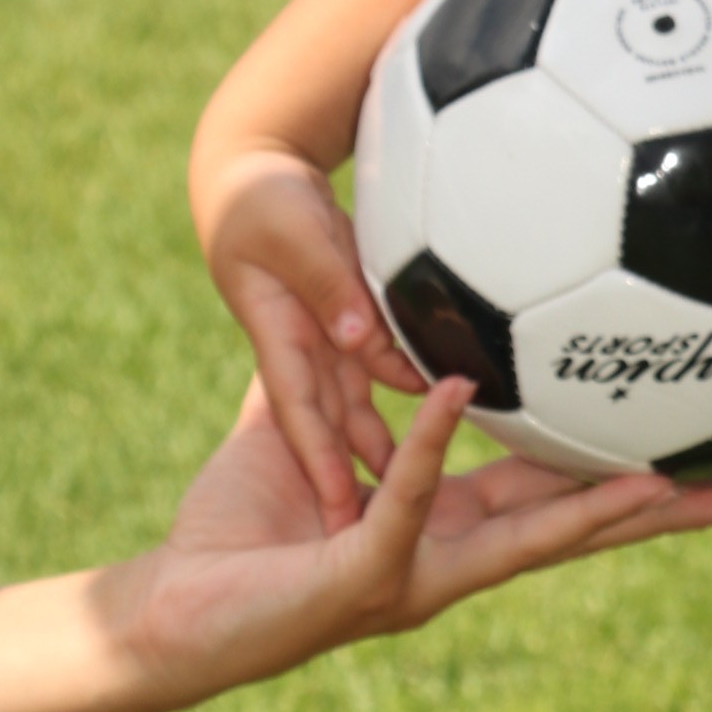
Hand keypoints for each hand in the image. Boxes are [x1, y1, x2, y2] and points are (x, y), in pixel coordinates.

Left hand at [117, 377, 711, 709]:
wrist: (168, 610)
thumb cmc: (235, 532)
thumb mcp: (300, 436)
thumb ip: (342, 384)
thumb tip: (365, 315)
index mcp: (448, 529)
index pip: (558, 499)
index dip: (628, 483)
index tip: (699, 463)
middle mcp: (449, 560)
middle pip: (575, 530)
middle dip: (657, 514)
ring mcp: (413, 576)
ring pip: (524, 537)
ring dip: (593, 508)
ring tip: (661, 480)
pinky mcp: (361, 573)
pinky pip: (404, 499)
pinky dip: (428, 446)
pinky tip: (452, 396)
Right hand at [200, 150, 421, 528]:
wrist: (255, 175)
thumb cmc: (262, 200)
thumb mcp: (290, 234)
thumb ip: (325, 283)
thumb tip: (357, 336)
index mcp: (277, 337)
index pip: (299, 411)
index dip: (319, 463)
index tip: (337, 513)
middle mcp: (303, 350)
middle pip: (334, 424)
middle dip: (354, 481)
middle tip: (381, 536)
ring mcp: (326, 342)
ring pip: (365, 403)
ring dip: (393, 446)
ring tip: (432, 497)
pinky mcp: (348, 326)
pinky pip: (384, 364)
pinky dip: (415, 387)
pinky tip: (455, 410)